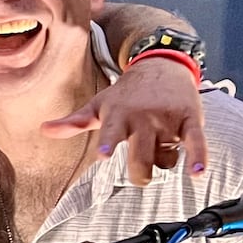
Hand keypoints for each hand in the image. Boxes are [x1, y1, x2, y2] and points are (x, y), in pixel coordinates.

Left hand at [42, 56, 206, 184]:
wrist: (162, 66)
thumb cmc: (125, 94)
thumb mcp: (98, 105)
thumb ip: (74, 122)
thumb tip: (44, 129)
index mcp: (118, 115)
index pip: (111, 132)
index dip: (107, 142)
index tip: (102, 154)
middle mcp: (142, 117)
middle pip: (141, 154)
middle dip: (140, 171)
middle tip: (140, 176)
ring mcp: (167, 119)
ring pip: (166, 155)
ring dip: (164, 163)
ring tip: (162, 157)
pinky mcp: (190, 119)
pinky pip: (196, 141)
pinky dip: (199, 156)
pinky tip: (198, 173)